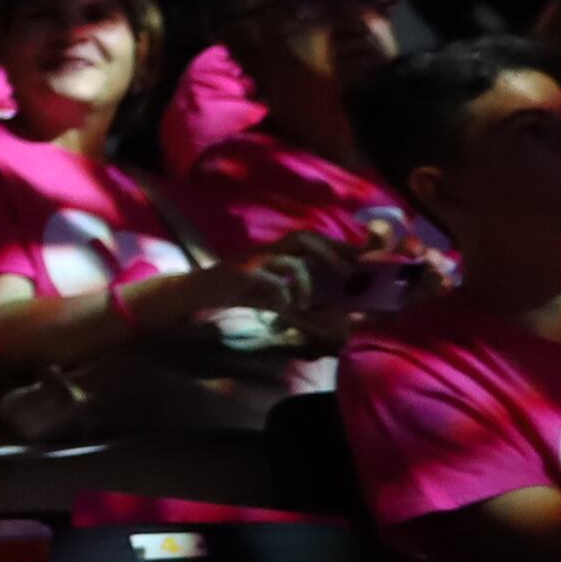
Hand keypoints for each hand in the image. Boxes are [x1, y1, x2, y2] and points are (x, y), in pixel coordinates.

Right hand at [204, 241, 345, 334]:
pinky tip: (284, 306)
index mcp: (279, 253)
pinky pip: (268, 278)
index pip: (312, 241)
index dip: (338, 245)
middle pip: (303, 236)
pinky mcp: (240, 273)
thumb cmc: (238, 292)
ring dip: (304, 281)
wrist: (197, 292)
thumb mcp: (275, 301)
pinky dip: (282, 293)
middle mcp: (268, 250)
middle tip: (346, 271)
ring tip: (305, 302)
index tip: (362, 257)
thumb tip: (333, 325)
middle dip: (329, 251)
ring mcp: (254, 259)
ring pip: (288, 258)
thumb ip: (301, 309)